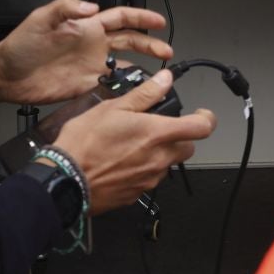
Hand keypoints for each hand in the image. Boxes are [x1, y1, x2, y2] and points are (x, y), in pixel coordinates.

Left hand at [0, 0, 171, 106]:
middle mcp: (92, 45)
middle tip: (166, 51)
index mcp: (86, 26)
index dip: (141, 18)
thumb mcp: (41, 19)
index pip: (120, 18)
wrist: (7, 75)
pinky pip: (111, 85)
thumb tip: (91, 7)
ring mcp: (90, 66)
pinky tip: (136, 91)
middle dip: (150, 44)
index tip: (158, 22)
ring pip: (124, 63)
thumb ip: (66, 8)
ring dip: (142, 66)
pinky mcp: (85, 85)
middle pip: (129, 40)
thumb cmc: (20, 45)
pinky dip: (126, 87)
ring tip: (159, 72)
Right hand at [52, 69, 216, 213]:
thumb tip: (165, 80)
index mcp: (157, 134)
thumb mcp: (113, 108)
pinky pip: (149, 179)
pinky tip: (122, 161)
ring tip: (132, 144)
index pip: (201, 128)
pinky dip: (143, 169)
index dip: (207, 119)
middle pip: (187, 148)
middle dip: (179, 137)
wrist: (66, 180)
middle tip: (159, 129)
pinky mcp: (136, 194)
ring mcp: (149, 179)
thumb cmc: (85, 143)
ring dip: (159, 154)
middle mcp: (158, 159)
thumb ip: (145, 94)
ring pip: (168, 164)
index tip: (202, 114)